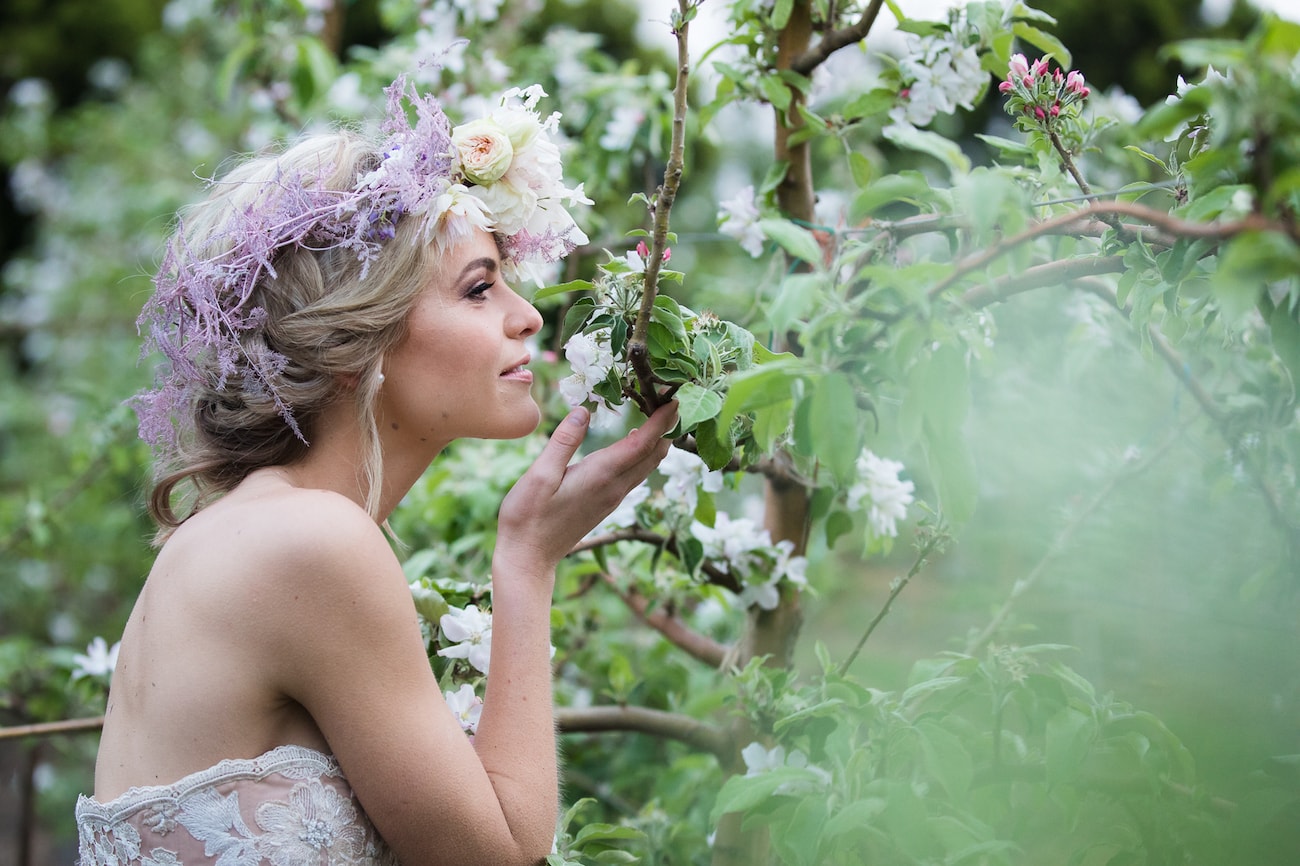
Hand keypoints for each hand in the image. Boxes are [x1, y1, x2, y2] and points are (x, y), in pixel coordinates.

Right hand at [496, 402, 677, 572]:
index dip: (661, 421)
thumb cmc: (528, 517)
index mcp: (601, 476)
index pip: (642, 443)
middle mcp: (614, 488)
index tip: (675, 400)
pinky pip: (635, 476)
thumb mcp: (539, 475)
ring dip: (657, 442)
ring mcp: (612, 499)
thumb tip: (584, 411)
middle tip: (672, 401)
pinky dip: (643, 456)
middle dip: (666, 428)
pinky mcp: (606, 505)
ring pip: (646, 467)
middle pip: (653, 455)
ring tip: (660, 418)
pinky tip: (635, 445)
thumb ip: (564, 442)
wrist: (529, 558)